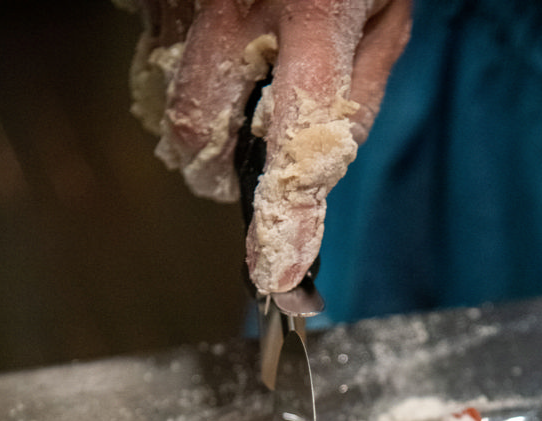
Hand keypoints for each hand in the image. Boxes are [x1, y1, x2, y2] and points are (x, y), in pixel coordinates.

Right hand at [125, 0, 411, 294]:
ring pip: (168, 102)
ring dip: (196, 131)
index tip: (275, 272)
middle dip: (216, 175)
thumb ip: (357, 98)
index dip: (284, 217)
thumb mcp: (386, 19)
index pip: (295, 143)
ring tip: (233, 110)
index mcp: (317, 18)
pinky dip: (183, 76)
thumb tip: (318, 184)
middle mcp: (237, 7)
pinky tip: (218, 59)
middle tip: (240, 180)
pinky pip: (155, 56)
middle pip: (196, 134)